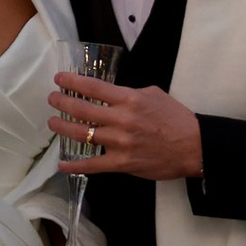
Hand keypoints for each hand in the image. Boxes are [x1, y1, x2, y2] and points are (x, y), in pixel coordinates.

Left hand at [49, 70, 203, 180]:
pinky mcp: (123, 163)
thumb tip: (112, 94)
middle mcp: (121, 119)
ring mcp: (120, 143)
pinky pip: (93, 165)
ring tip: (52, 122)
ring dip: (63, 128)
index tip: (59, 79)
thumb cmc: (175, 118)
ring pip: (82, 135)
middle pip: (82, 109)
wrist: (194, 146)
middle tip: (52, 99)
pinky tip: (62, 165)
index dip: (71, 82)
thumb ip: (130, 93)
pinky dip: (75, 165)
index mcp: (129, 99)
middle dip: (62, 102)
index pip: (93, 87)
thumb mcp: (154, 94)